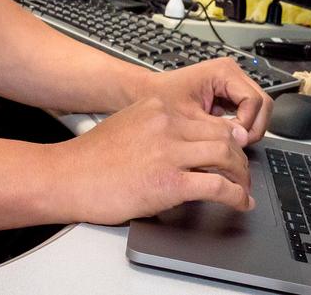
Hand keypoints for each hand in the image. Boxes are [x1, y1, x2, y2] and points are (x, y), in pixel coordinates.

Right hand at [53, 96, 253, 224]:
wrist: (68, 177)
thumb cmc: (91, 158)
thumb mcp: (129, 125)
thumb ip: (157, 127)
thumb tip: (183, 141)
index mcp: (158, 108)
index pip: (208, 118)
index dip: (228, 137)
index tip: (233, 148)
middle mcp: (167, 124)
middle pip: (223, 134)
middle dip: (239, 156)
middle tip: (243, 172)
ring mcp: (169, 152)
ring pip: (226, 155)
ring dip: (241, 175)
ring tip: (243, 189)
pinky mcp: (170, 182)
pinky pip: (217, 186)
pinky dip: (235, 196)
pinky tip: (239, 203)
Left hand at [136, 57, 273, 144]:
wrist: (145, 94)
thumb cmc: (160, 98)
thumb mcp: (188, 117)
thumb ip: (216, 129)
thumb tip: (241, 140)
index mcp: (223, 72)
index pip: (254, 101)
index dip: (247, 123)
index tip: (233, 141)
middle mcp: (231, 74)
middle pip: (262, 104)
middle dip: (253, 127)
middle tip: (237, 146)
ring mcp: (231, 84)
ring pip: (258, 110)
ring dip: (248, 129)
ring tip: (230, 143)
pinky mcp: (227, 95)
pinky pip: (246, 112)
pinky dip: (240, 127)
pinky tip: (225, 137)